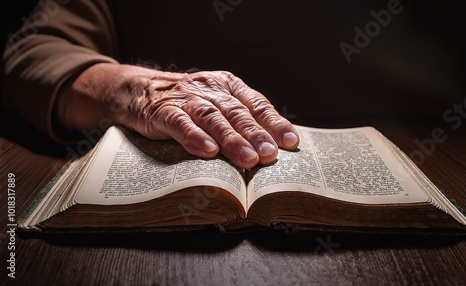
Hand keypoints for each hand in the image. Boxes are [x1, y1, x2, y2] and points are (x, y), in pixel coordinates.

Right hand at [57, 64, 298, 168]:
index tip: (290, 142)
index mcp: (227, 86)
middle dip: (255, 134)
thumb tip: (272, 149)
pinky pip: (179, 123)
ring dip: (231, 139)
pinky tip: (207, 151)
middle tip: (270, 155)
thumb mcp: (216, 105)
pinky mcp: (162, 111)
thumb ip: (239, 120)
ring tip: (247, 159)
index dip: (274, 122)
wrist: (139, 90)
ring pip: (212, 117)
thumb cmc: (187, 104)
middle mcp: (210, 89)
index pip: (256, 104)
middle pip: (236, 112)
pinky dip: (194, 137)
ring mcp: (185, 99)